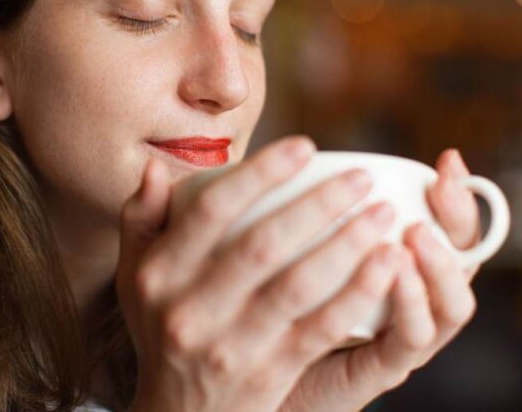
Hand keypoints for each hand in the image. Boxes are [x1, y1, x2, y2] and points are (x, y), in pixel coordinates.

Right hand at [116, 136, 405, 411]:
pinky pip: (320, 329)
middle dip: (317, 205)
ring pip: (298, 286)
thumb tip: (157, 166)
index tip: (305, 147)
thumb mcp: (134, 278)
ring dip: (347, 246)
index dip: (260, 174)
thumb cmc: (162, 330)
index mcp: (158, 275)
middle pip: (262, 245)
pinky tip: (388, 265)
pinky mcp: (269, 375)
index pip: (211, 211)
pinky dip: (357, 295)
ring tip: (383, 213)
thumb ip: (140, 219)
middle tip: (361, 178)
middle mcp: (190, 310)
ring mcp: (231, 347)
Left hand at [277, 148, 481, 411]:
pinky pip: (411, 338)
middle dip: (458, 221)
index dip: (456, 196)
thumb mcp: (287, 250)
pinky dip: (410, 304)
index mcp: (397, 268)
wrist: (248, 380)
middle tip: (438, 188)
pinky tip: (393, 269)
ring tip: (415, 232)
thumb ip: (303, 212)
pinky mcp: (383, 370)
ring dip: (440, 264)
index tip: (447, 160)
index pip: (449, 229)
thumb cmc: (266, 306)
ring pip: (452, 305)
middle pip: (463, 262)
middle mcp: (411, 302)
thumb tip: (297, 151)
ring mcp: (402, 338)